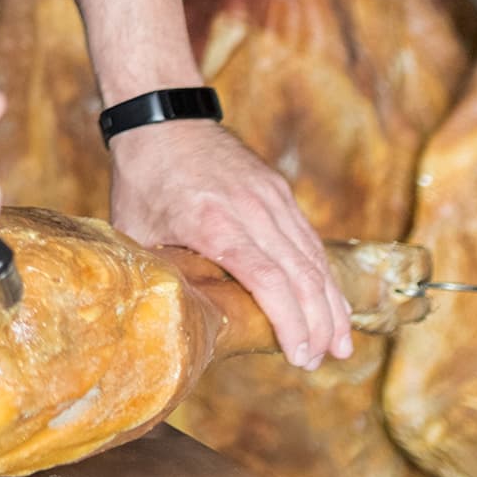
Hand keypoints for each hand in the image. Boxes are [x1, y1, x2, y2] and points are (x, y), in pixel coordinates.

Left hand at [108, 119, 351, 367]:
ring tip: (339, 344)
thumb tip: (166, 324)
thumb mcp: (137, 230)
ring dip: (331, 303)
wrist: (161, 116)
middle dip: (318, 324)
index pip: (268, 280)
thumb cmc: (143, 178)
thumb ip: (159, 273)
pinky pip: (309, 238)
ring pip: (313, 257)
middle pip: (301, 274)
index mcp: (213, 222)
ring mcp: (271, 197)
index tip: (300, 356)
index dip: (290, 322)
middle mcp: (251, 208)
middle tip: (322, 360)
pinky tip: (331, 302)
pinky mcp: (279, 190)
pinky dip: (324, 274)